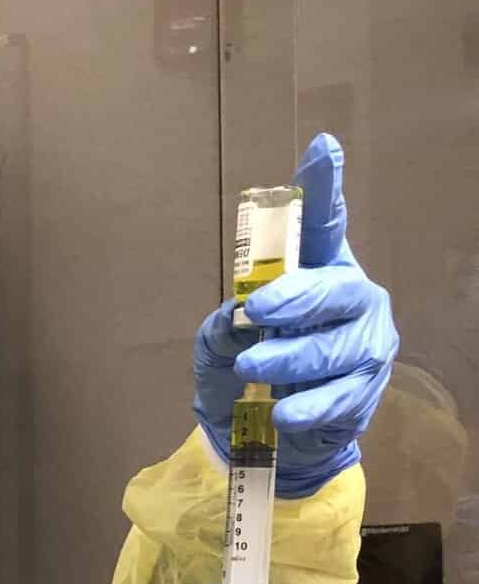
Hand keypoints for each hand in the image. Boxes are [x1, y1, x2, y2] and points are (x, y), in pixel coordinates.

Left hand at [191, 133, 397, 497]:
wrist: (268, 434)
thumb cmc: (246, 371)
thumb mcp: (217, 345)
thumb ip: (222, 326)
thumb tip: (236, 315)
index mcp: (315, 273)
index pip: (323, 226)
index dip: (323, 189)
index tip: (321, 149)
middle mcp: (351, 299)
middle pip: (335, 289)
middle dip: (298, 298)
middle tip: (259, 311)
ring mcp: (366, 344)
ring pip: (336, 345)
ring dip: (291, 358)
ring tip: (252, 369)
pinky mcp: (365, 389)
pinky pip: (340, 395)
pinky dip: (308, 403)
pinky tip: (283, 412)